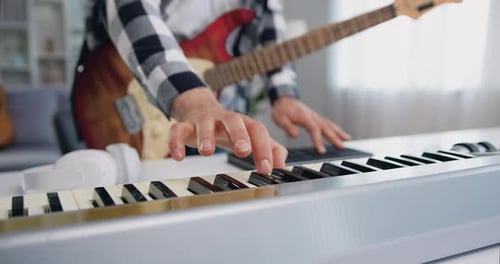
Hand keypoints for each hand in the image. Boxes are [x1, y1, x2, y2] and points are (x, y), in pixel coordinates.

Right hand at [169, 88, 286, 173]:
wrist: (199, 108)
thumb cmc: (228, 128)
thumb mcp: (250, 135)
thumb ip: (270, 148)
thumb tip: (283, 165)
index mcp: (243, 123)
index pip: (257, 130)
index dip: (264, 148)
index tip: (266, 169)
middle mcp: (224, 119)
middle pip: (234, 121)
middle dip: (239, 135)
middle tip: (243, 152)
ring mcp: (204, 120)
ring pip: (205, 124)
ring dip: (206, 136)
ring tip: (207, 152)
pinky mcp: (184, 125)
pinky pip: (178, 130)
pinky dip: (176, 142)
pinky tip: (178, 157)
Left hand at [271, 97, 350, 152]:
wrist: (284, 99)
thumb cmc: (282, 109)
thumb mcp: (280, 118)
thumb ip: (288, 127)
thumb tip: (295, 135)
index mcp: (304, 117)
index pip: (314, 129)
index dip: (318, 140)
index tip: (322, 150)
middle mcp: (313, 116)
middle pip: (326, 127)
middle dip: (334, 137)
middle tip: (342, 147)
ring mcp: (316, 116)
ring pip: (329, 124)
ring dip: (339, 132)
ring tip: (347, 140)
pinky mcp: (316, 118)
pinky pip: (328, 123)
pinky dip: (336, 129)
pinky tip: (341, 134)